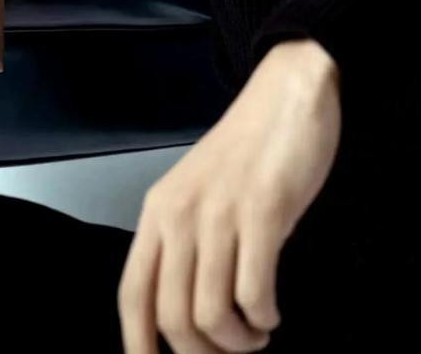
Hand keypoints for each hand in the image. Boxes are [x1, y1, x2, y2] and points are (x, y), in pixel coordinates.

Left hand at [117, 38, 340, 353]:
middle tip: (234, 350)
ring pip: (212, 313)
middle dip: (204, 353)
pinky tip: (272, 311)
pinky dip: (263, 316)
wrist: (288, 92)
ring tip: (257, 333)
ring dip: (238, 341)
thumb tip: (186, 310)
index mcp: (159, 210)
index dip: (140, 346)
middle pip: (173, 317)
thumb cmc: (249, 145)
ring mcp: (222, 211)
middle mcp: (181, 214)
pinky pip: (253, 291)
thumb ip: (186, 238)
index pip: (132, 295)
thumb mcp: (199, 189)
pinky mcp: (264, 209)